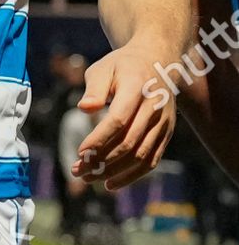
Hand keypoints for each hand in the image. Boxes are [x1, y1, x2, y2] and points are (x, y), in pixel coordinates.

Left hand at [72, 42, 176, 191]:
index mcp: (138, 88)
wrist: (157, 60)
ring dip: (114, 171)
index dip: (100, 138)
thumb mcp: (103, 68)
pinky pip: (151, 159)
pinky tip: (110, 184)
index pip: (119, 119)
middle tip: (77, 171)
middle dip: (101, 160)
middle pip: (129, 142)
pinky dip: (132, 175)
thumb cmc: (122, 66)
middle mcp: (154, 108)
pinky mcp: (166, 133)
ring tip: (88, 178)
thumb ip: (95, 88)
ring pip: (140, 155)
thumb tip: (85, 108)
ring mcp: (163, 122)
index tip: (80, 152)